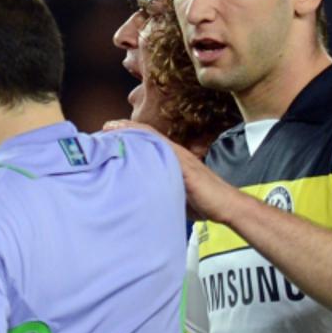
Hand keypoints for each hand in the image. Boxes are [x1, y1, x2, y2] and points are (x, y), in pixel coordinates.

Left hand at [101, 119, 241, 222]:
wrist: (227, 205)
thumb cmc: (203, 202)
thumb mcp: (176, 194)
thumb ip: (161, 190)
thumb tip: (141, 199)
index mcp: (173, 160)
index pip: (149, 142)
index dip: (131, 135)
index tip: (110, 132)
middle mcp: (176, 155)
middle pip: (147, 136)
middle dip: (125, 129)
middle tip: (105, 127)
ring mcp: (181, 158)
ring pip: (152, 138)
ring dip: (131, 131)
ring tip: (111, 128)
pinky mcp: (185, 165)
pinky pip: (164, 149)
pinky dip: (147, 142)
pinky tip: (134, 139)